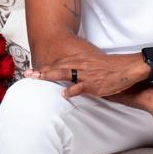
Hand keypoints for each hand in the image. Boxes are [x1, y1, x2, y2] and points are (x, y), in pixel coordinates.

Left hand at [26, 51, 148, 99]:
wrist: (125, 68)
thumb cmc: (109, 67)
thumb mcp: (92, 63)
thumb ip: (80, 67)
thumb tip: (69, 72)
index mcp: (80, 59)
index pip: (59, 62)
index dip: (45, 66)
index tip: (32, 68)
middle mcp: (80, 64)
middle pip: (57, 67)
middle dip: (41, 71)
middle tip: (27, 74)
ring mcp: (85, 74)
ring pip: (64, 73)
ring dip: (49, 76)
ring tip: (37, 78)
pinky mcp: (93, 84)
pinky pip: (79, 87)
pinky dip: (70, 90)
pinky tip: (63, 94)